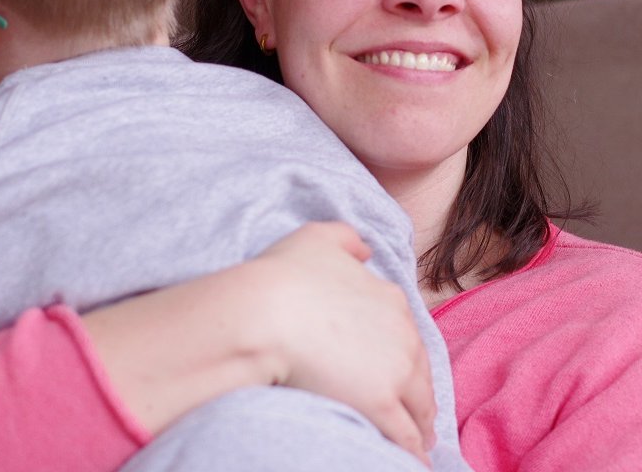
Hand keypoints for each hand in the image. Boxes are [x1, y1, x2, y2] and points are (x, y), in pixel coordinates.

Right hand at [84, 222, 434, 465]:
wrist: (266, 311)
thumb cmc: (285, 274)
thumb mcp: (318, 237)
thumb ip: (347, 239)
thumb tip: (365, 250)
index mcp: (390, 297)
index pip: (407, 334)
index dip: (403, 355)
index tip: (402, 372)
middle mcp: (403, 333)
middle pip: (420, 374)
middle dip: (419, 396)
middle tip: (419, 417)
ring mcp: (395, 370)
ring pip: (419, 407)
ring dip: (420, 428)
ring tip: (418, 447)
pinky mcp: (381, 404)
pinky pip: (405, 437)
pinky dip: (411, 453)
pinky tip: (412, 463)